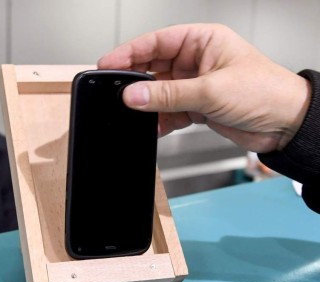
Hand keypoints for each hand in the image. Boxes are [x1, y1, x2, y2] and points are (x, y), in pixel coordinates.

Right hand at [97, 23, 310, 152]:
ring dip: (147, 105)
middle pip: (153, 67)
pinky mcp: (195, 106)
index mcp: (202, 41)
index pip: (156, 42)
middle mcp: (196, 60)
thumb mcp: (210, 91)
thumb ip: (167, 95)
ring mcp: (194, 84)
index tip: (107, 65)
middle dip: (135, 82)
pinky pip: (167, 111)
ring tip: (134, 113)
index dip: (129, 52)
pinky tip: (152, 127)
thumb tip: (132, 95)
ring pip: (158, 92)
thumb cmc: (266, 92)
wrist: (287, 125)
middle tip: (115, 92)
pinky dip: (159, 121)